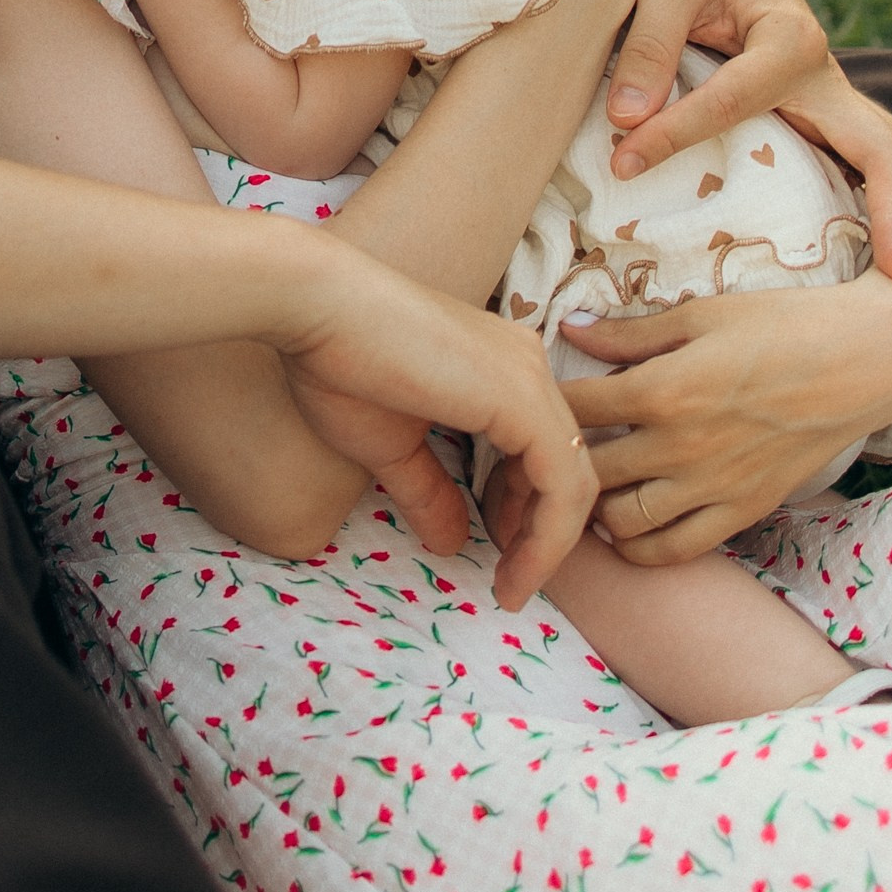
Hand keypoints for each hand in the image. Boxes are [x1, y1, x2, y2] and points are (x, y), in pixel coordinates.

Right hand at [283, 289, 596, 611]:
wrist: (316, 306)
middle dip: (543, 534)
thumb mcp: (390, 444)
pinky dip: (548, 539)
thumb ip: (429, 491)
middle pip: (568, 468)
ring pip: (575, 482)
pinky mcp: (524, 401)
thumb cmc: (339, 363)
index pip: (543, 451)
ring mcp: (531, 379)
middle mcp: (529, 365)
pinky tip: (514, 570)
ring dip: (549, 546)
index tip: (495, 551)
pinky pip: (563, 486)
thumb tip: (451, 544)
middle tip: (510, 578)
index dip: (527, 511)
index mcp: (502, 368)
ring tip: (512, 585)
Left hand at [557, 271, 891, 562]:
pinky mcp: (742, 511)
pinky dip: (639, 546)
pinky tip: (626, 523)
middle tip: (542, 454)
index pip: (573, 409)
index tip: (532, 403)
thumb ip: (630, 335)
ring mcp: (712, 487)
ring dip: (594, 507)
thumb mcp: (701, 316)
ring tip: (585, 487)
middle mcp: (681, 446)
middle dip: (557, 463)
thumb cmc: (782, 326)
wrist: (863, 363)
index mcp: (664, 389)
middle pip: (587, 471)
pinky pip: (674, 550)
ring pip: (621, 521)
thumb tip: (569, 331)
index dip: (544, 405)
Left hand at [601, 0, 891, 288]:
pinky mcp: (816, 109)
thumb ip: (648, 47)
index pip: (733, 103)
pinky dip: (885, 202)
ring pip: (887, 159)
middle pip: (876, 147)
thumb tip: (627, 121)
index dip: (674, 135)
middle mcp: (821, 71)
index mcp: (788, 37)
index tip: (621, 163)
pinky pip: (861, 159)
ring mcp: (826, 94)